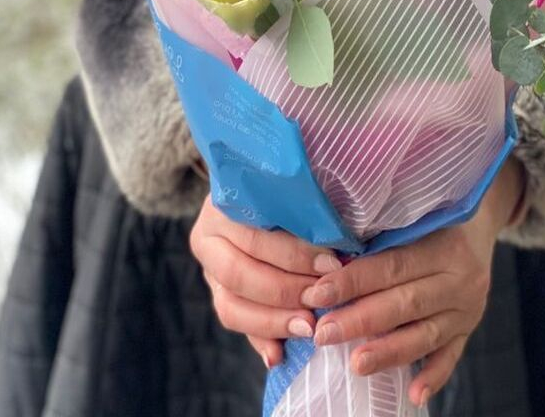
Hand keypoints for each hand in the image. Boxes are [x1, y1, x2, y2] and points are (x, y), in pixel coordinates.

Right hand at [190, 197, 341, 367]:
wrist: (257, 195)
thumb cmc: (288, 191)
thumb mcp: (293, 194)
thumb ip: (306, 216)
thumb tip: (336, 251)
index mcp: (223, 206)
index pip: (257, 237)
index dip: (296, 255)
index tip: (332, 265)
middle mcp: (208, 237)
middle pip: (240, 275)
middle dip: (285, 291)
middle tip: (320, 300)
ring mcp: (208, 269)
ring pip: (230, 306)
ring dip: (273, 321)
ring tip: (308, 327)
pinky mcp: (217, 293)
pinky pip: (235, 322)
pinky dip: (259, 338)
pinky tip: (279, 354)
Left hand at [305, 158, 524, 407]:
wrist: (479, 226)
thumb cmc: (434, 217)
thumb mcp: (414, 217)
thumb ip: (381, 237)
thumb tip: (327, 258)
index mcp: (443, 244)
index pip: (392, 265)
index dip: (354, 281)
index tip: (318, 293)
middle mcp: (460, 278)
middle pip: (406, 303)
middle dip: (361, 320)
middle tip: (324, 333)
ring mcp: (468, 308)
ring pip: (426, 334)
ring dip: (389, 351)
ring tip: (356, 364)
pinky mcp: (469, 329)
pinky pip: (451, 356)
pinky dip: (434, 376)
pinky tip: (414, 394)